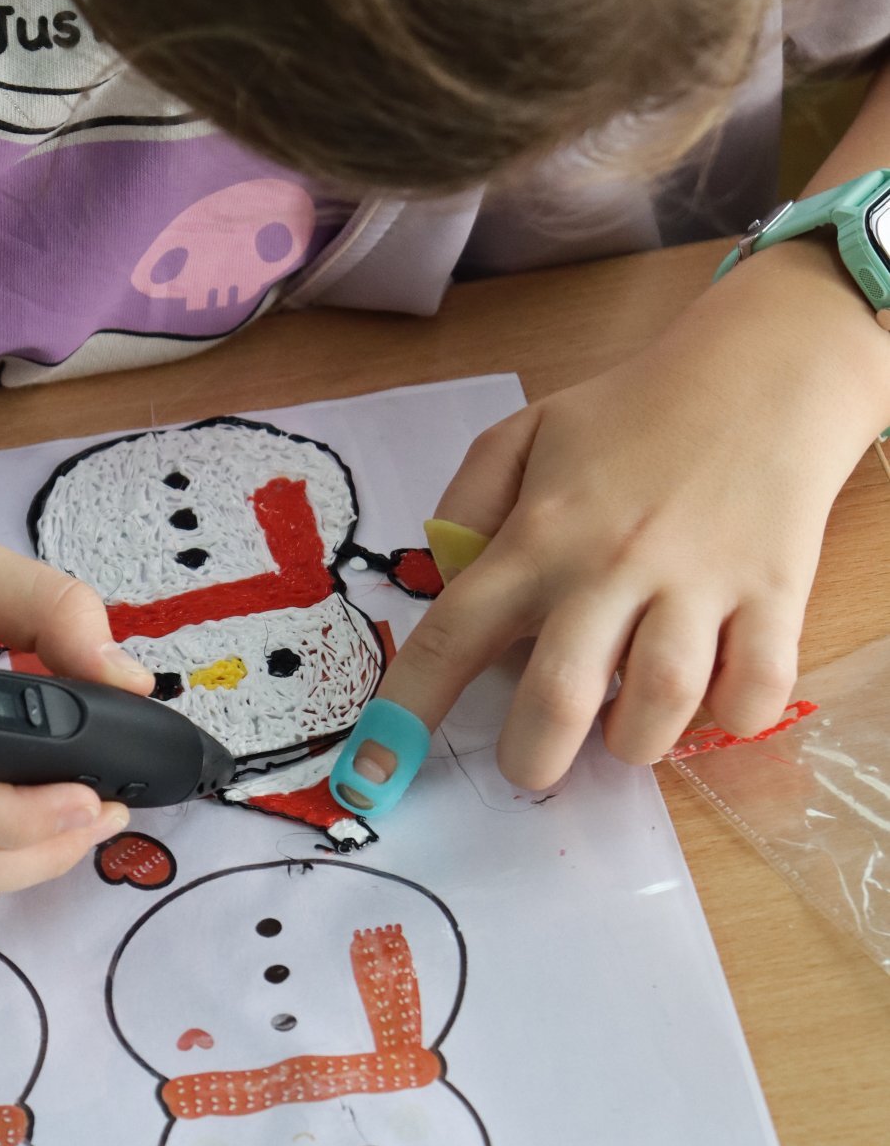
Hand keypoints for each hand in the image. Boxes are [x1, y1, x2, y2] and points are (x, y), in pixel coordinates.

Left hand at [363, 242, 889, 790]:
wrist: (765, 368)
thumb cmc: (633, 413)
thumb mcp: (525, 434)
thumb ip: (467, 507)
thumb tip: (439, 585)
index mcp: (538, 535)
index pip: (451, 635)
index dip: (406, 713)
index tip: (370, 776)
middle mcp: (610, 566)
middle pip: (557, 699)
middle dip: (532, 760)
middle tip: (533, 762)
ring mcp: (697, 584)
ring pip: (658, 708)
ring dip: (634, 743)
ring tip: (625, 726)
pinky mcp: (774, 595)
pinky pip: (754, 694)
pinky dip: (732, 718)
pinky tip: (714, 696)